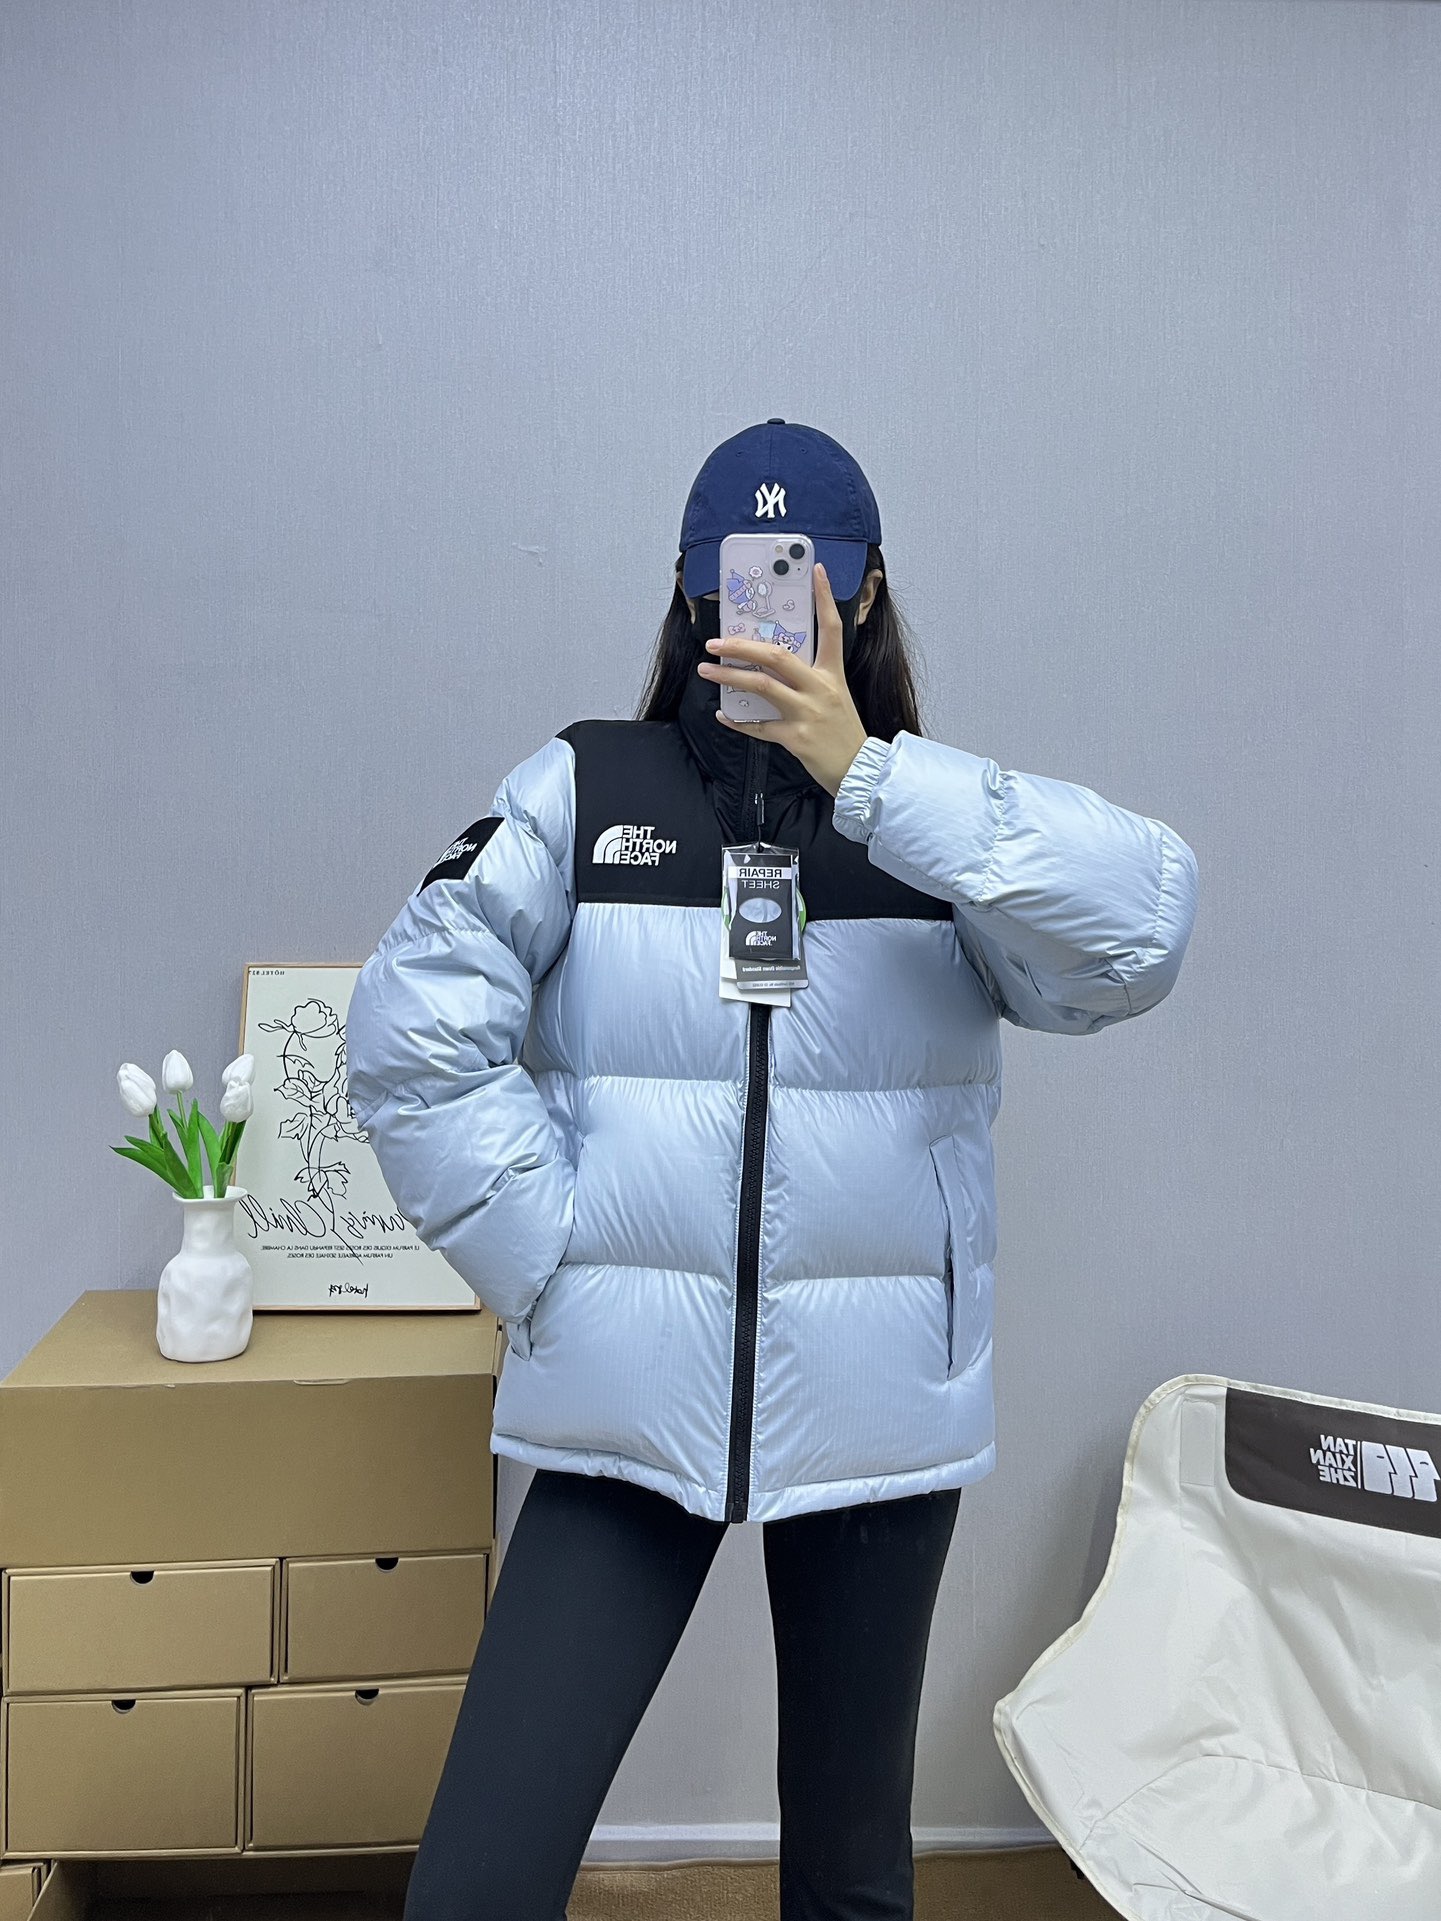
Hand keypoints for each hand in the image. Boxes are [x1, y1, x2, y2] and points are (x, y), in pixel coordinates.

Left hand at [694, 561, 868, 796]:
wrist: (860, 769)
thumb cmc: (843, 731)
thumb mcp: (835, 696)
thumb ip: (809, 678)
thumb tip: (772, 665)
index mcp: (832, 674)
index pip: (831, 627)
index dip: (824, 597)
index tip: (815, 571)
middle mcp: (820, 688)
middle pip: (777, 655)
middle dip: (742, 645)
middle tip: (716, 642)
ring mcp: (807, 713)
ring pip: (761, 686)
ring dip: (729, 677)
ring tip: (708, 671)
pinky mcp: (796, 738)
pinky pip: (759, 726)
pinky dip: (738, 721)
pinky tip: (724, 715)